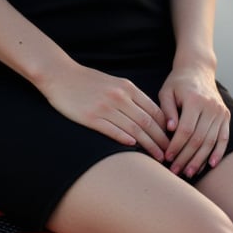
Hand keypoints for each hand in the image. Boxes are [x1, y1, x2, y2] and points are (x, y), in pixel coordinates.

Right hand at [40, 60, 169, 161]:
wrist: (60, 75)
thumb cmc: (87, 80)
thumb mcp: (114, 82)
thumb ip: (131, 97)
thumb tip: (148, 115)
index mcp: (127, 88)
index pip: (154, 110)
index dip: (165, 127)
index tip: (172, 139)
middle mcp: (119, 97)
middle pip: (147, 122)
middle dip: (161, 140)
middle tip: (170, 153)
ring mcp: (105, 107)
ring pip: (134, 129)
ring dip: (148, 145)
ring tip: (157, 157)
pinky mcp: (91, 117)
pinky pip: (112, 130)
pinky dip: (125, 139)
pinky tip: (133, 148)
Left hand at [158, 65, 229, 177]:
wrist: (198, 69)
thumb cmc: (178, 82)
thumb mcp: (166, 92)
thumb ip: (167, 111)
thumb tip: (170, 130)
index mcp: (194, 100)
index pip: (185, 130)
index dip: (176, 146)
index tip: (166, 157)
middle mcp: (211, 106)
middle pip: (199, 139)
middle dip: (186, 157)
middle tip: (175, 170)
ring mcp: (221, 112)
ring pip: (211, 141)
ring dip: (200, 160)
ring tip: (189, 172)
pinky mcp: (226, 116)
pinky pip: (224, 138)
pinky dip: (218, 152)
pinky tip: (210, 165)